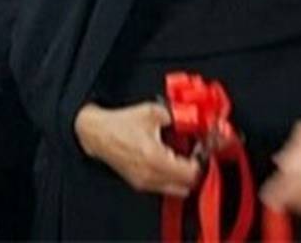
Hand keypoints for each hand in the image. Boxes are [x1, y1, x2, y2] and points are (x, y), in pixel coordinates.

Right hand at [74, 102, 199, 196]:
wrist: (98, 134)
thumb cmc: (121, 124)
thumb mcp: (154, 112)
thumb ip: (178, 116)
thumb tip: (193, 119)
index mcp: (155, 158)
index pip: (191, 173)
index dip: (201, 160)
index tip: (202, 149)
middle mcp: (150, 175)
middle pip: (187, 185)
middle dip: (195, 170)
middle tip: (196, 154)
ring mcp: (145, 182)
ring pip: (176, 190)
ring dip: (184, 176)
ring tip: (183, 157)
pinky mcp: (140, 184)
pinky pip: (164, 187)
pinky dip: (172, 177)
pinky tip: (169, 160)